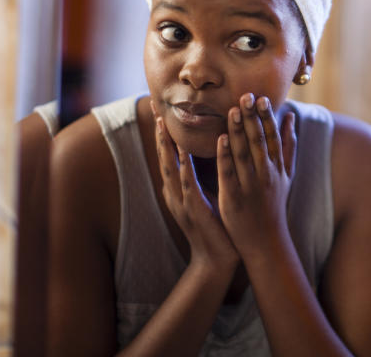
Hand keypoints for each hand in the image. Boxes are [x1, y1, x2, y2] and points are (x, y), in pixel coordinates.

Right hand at [152, 102, 237, 269]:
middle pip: (163, 158)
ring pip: (170, 168)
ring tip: (162, 124)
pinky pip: (188, 183)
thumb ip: (205, 177)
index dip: (163, 135)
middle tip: (153, 109)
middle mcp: (175, 194)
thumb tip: (214, 153)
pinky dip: (184, 165)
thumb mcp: (208, 196)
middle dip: (159, 135)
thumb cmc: (216, 227)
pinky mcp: (194, 210)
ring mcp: (182, 202)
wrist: (217, 260)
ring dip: (166, 146)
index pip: (168, 157)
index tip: (161, 112)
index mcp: (178, 190)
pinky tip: (183, 149)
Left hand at [216, 93, 296, 262]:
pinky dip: (226, 156)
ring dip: (239, 131)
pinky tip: (221, 140)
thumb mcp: (287, 175)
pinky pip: (229, 174)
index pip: (273, 138)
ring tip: (233, 110)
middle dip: (252, 118)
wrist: (266, 243)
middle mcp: (266, 175)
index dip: (267, 117)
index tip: (261, 98)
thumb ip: (289, 146)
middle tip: (246, 95)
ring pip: (244, 154)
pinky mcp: (234, 198)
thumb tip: (291, 119)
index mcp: (277, 168)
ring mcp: (250, 186)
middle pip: (259, 142)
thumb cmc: (274, 206)